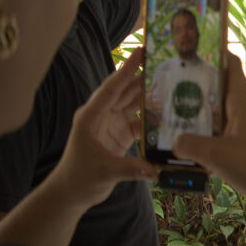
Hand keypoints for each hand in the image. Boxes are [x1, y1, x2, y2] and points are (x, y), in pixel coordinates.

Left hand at [51, 48, 157, 208]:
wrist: (72, 193)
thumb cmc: (79, 178)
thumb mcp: (104, 172)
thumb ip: (130, 169)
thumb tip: (155, 169)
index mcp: (91, 116)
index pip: (111, 88)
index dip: (126, 70)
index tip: (140, 52)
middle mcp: (101, 115)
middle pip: (125, 91)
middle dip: (143, 77)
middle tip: (165, 64)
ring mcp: (112, 123)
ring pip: (133, 103)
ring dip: (150, 96)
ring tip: (172, 87)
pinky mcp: (120, 133)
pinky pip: (140, 120)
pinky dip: (152, 118)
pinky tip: (168, 116)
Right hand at [173, 53, 245, 208]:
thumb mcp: (218, 155)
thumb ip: (191, 146)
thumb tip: (173, 142)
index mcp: (242, 103)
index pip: (230, 65)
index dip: (213, 51)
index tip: (191, 45)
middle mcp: (245, 111)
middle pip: (218, 89)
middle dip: (195, 85)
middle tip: (167, 85)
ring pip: (218, 113)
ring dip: (198, 114)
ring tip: (171, 116)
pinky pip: (221, 134)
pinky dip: (205, 136)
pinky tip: (189, 148)